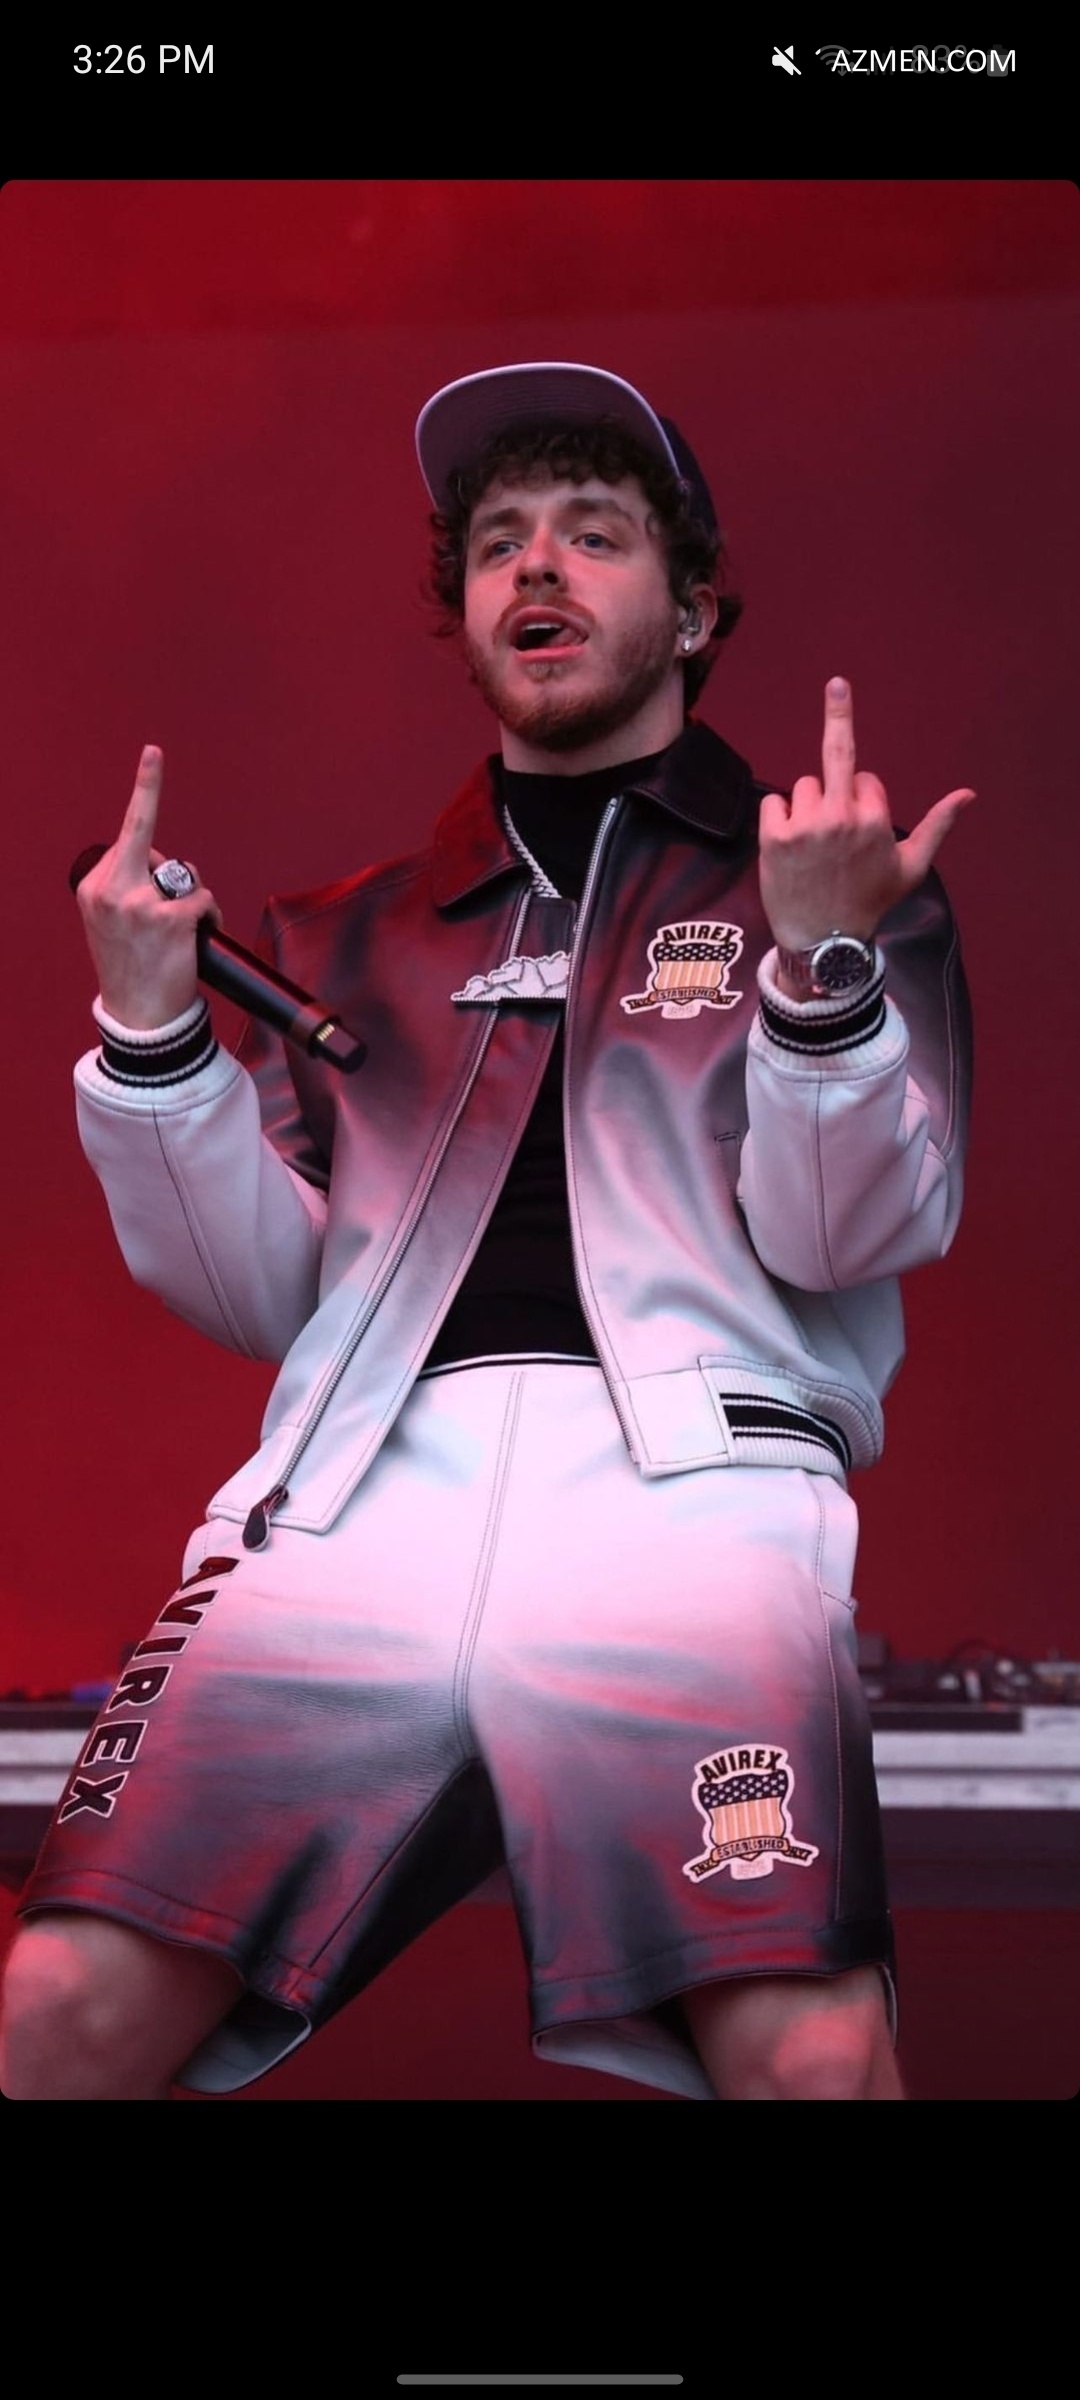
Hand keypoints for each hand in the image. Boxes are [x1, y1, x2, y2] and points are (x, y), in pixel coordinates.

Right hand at [75, 746, 222, 1027]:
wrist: (139, 1016)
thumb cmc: (131, 968)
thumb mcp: (111, 922)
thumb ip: (127, 887)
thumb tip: (166, 868)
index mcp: (93, 887)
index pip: (125, 835)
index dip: (146, 792)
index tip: (154, 754)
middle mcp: (111, 888)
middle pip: (154, 847)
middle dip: (169, 865)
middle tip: (162, 840)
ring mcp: (139, 902)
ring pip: (182, 877)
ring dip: (190, 900)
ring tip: (175, 938)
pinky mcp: (169, 918)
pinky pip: (202, 899)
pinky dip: (208, 917)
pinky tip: (195, 940)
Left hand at [758, 678, 976, 952]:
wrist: (823, 942)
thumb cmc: (869, 903)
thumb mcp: (911, 867)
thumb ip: (938, 825)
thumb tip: (968, 794)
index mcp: (875, 819)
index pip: (865, 779)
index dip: (862, 800)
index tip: (859, 833)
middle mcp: (841, 816)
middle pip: (835, 756)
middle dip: (839, 724)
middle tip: (838, 682)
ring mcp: (806, 825)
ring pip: (803, 786)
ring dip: (806, 806)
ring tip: (811, 847)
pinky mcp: (774, 837)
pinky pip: (774, 802)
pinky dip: (778, 818)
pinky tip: (788, 848)